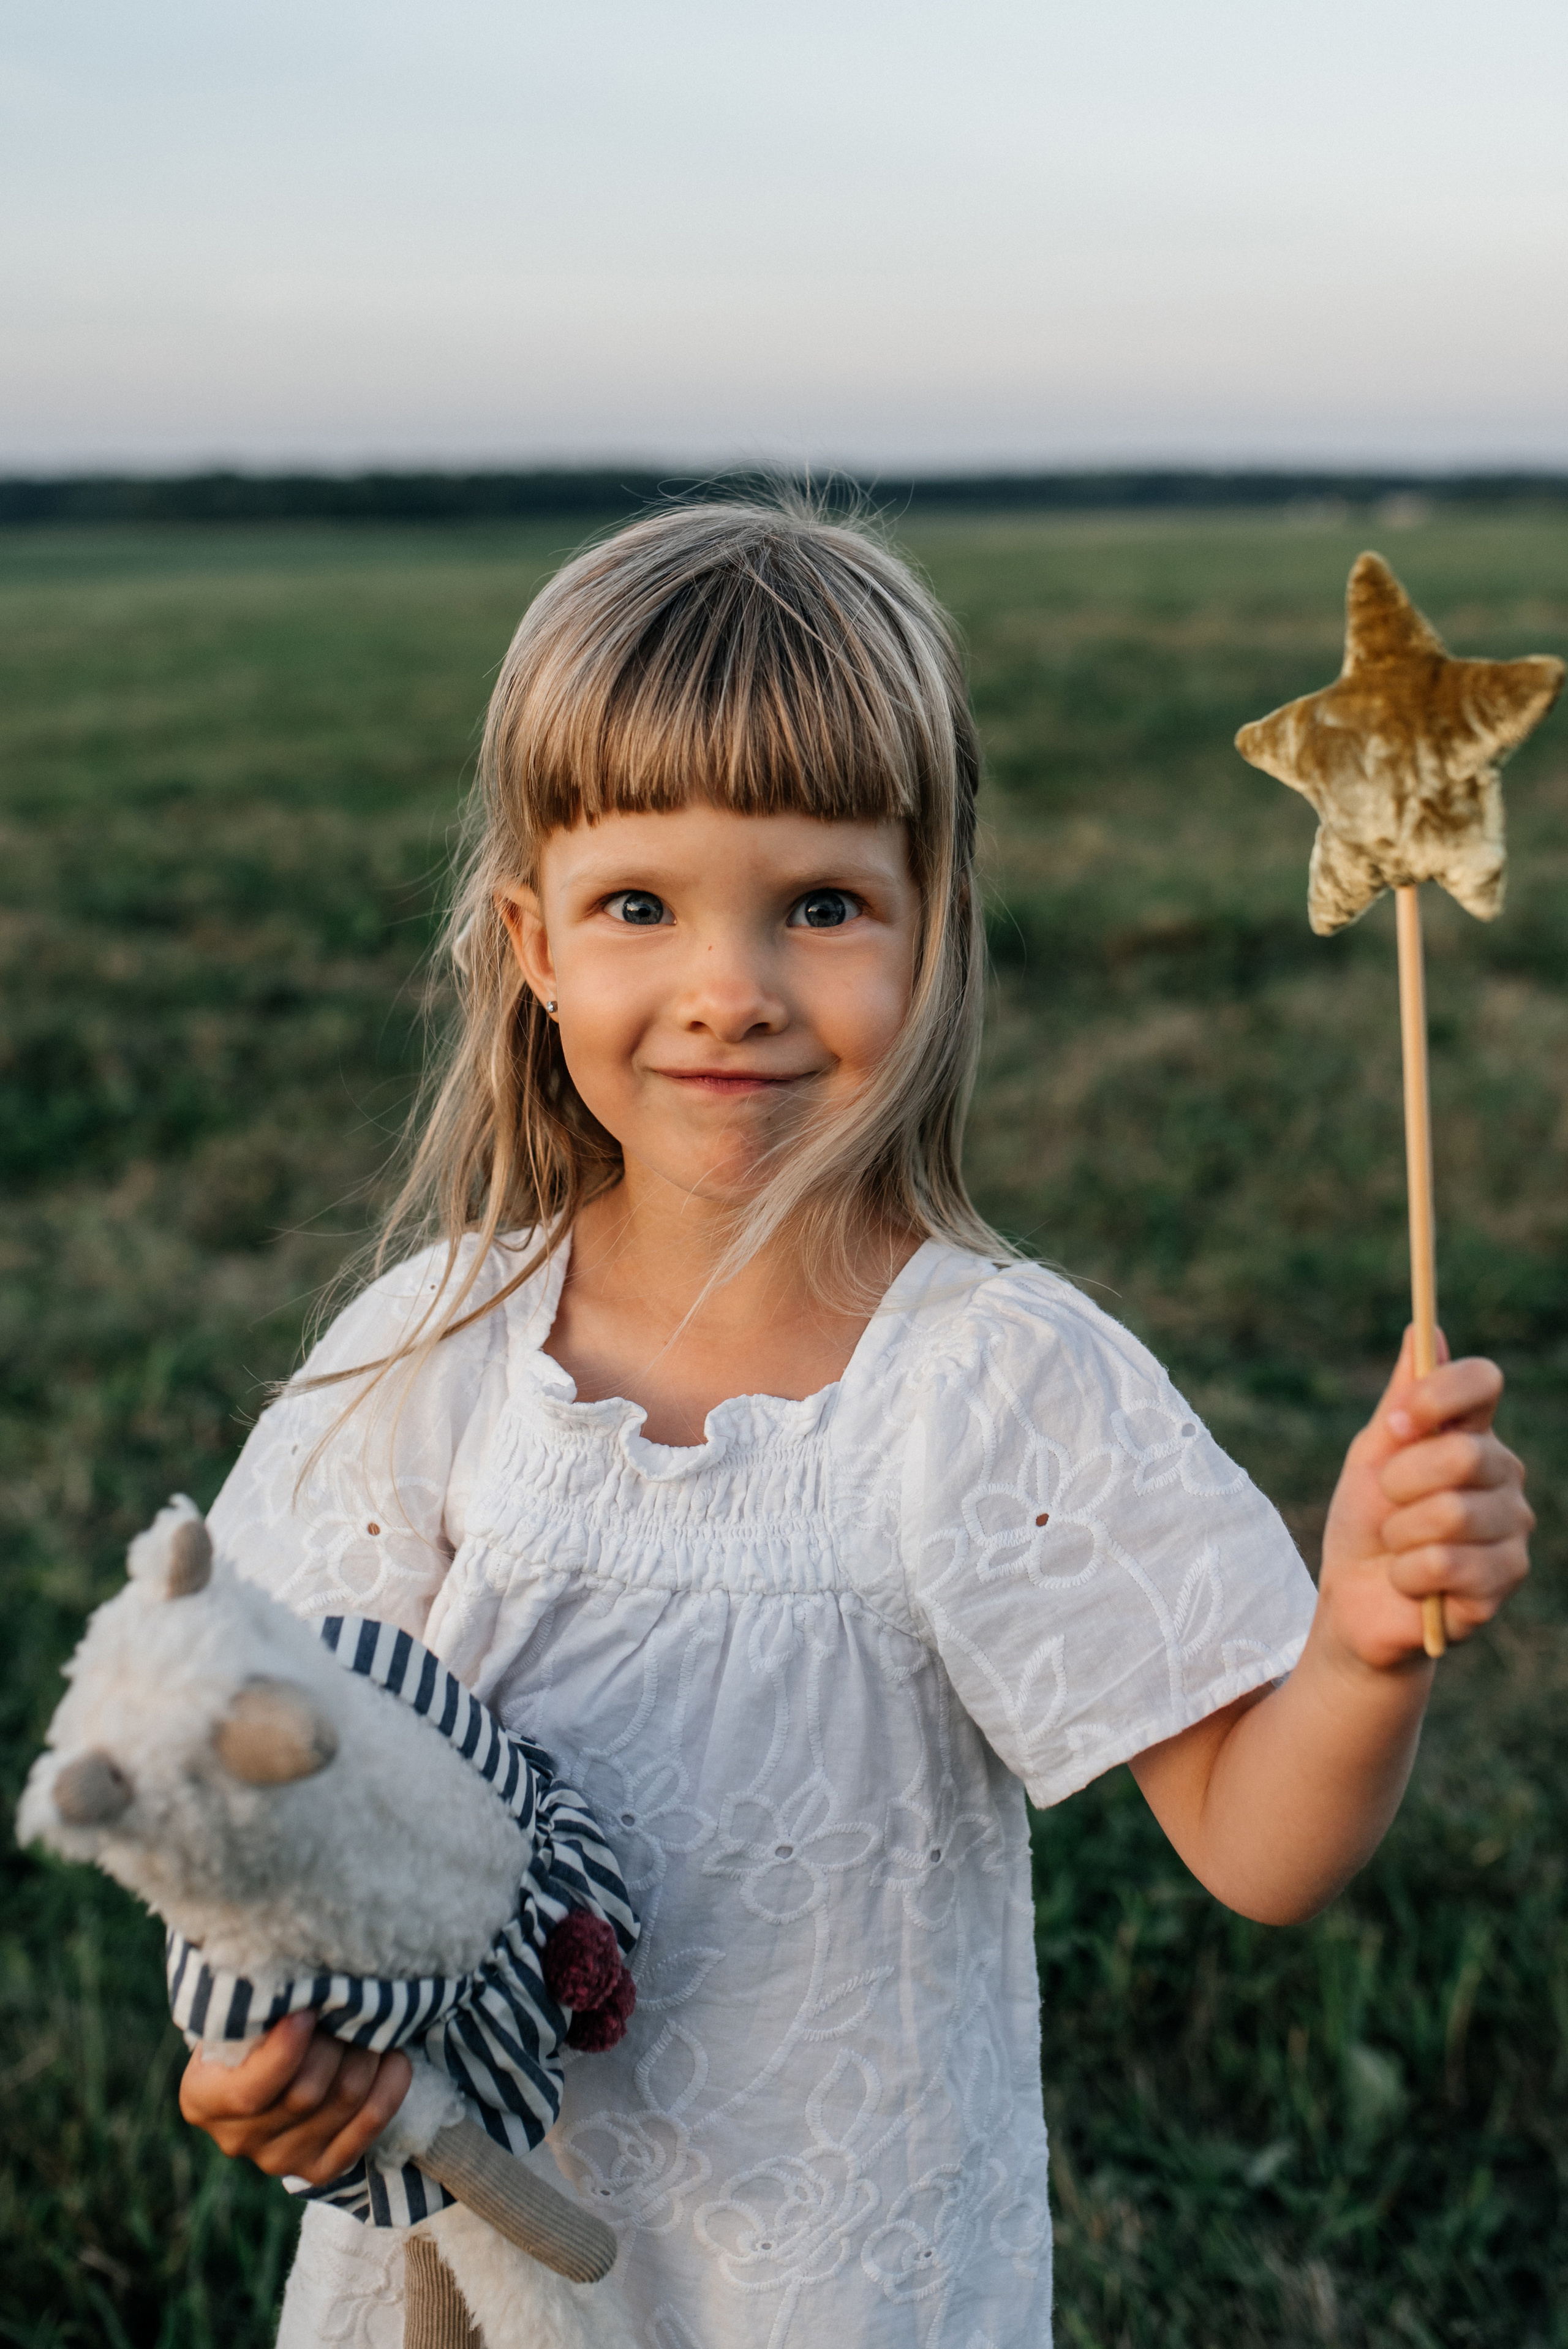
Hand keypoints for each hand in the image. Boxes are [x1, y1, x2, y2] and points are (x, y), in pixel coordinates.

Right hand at [179, 2011, 410, 2183]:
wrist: (270, 2060)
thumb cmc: (256, 2023)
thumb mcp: (239, 2010)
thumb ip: (255, 2003)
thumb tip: (296, 1980)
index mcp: (204, 2099)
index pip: (249, 2092)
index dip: (285, 2053)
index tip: (308, 2013)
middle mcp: (238, 2139)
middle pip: (306, 2094)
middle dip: (336, 2042)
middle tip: (350, 2004)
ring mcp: (280, 2160)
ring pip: (342, 2103)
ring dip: (368, 2055)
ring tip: (375, 2021)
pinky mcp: (321, 2168)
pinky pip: (368, 2128)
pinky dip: (389, 2087)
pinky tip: (395, 2056)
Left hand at [1319, 1326, 1532, 1670]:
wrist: (1357, 1601)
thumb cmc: (1365, 1522)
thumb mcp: (1373, 1455)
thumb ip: (1403, 1398)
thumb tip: (1423, 1328)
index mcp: (1472, 1434)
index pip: (1483, 1382)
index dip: (1439, 1395)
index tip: (1397, 1425)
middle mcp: (1503, 1474)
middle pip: (1462, 1453)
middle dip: (1401, 1482)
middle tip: (1387, 1505)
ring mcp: (1512, 1527)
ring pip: (1452, 1513)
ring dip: (1400, 1535)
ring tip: (1397, 1548)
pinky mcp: (1505, 1578)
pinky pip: (1447, 1564)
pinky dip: (1407, 1574)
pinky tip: (1410, 1581)